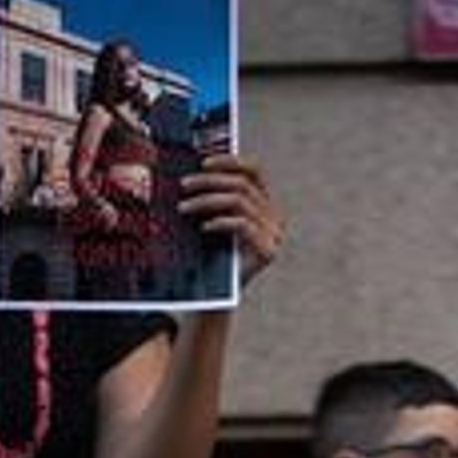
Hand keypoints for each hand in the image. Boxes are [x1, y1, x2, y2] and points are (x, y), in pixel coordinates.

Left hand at [179, 152, 282, 283]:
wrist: (217, 296)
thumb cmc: (211, 254)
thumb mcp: (212, 218)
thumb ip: (211, 195)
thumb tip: (191, 170)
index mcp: (263, 202)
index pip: (253, 169)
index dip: (229, 160)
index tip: (202, 162)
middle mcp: (274, 215)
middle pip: (242, 184)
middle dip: (209, 181)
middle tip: (183, 185)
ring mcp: (274, 234)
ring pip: (239, 202)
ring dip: (206, 201)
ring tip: (183, 207)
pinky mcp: (268, 251)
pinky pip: (242, 225)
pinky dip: (220, 221)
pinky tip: (203, 226)